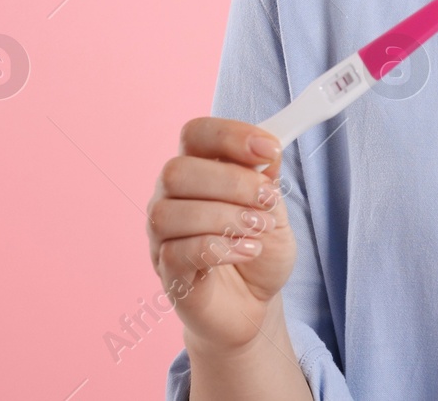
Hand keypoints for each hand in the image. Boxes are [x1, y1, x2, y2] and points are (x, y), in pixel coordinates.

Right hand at [146, 117, 296, 353]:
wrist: (255, 304)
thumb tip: (268, 151)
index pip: (195, 134)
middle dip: (231, 181)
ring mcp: (162, 236)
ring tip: (260, 229)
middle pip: (177, 170)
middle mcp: (171, 198)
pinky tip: (248, 250)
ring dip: (225, 217)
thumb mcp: (275, 209)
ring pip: (170, 212)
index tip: (270, 149)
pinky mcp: (167, 273)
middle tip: (267, 199)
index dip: (230, 135)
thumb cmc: (259, 248)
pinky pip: (176, 252)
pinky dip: (219, 247)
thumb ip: (267, 179)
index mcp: (197, 170)